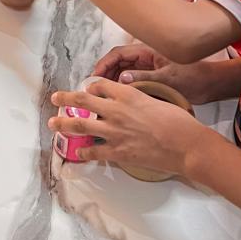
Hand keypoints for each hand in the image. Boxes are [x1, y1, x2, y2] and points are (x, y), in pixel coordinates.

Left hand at [48, 78, 201, 177]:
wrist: (187, 145)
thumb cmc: (178, 122)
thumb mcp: (155, 99)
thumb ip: (137, 99)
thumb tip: (130, 105)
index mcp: (126, 94)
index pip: (98, 86)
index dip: (90, 88)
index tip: (86, 91)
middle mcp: (115, 110)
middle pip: (82, 101)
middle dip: (65, 98)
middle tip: (55, 98)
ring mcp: (114, 132)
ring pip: (80, 125)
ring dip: (64, 124)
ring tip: (53, 123)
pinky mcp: (118, 152)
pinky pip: (94, 151)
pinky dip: (84, 152)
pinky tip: (78, 153)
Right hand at [93, 43, 227, 106]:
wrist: (211, 85)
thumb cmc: (193, 76)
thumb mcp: (167, 78)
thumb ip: (144, 77)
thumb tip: (122, 79)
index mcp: (147, 51)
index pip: (118, 54)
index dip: (104, 64)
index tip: (94, 76)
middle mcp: (145, 59)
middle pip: (118, 63)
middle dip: (105, 74)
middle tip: (95, 89)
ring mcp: (148, 69)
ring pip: (123, 73)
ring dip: (113, 83)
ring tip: (104, 96)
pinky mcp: (152, 79)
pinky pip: (132, 82)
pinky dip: (124, 89)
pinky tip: (119, 100)